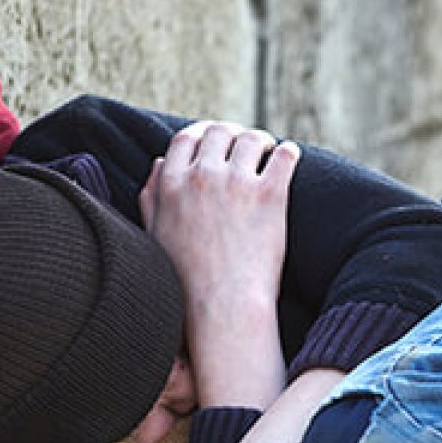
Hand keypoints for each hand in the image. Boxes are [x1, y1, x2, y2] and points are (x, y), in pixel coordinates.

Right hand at [139, 121, 300, 410]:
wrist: (222, 310)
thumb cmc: (186, 284)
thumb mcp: (154, 237)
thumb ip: (152, 197)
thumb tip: (159, 164)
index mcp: (171, 185)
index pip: (186, 138)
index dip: (202, 134)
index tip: (215, 140)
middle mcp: (202, 177)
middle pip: (219, 132)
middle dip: (233, 134)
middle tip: (246, 144)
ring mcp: (237, 183)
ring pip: (251, 138)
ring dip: (261, 141)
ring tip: (269, 151)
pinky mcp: (270, 196)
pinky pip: (284, 156)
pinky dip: (288, 153)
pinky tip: (289, 159)